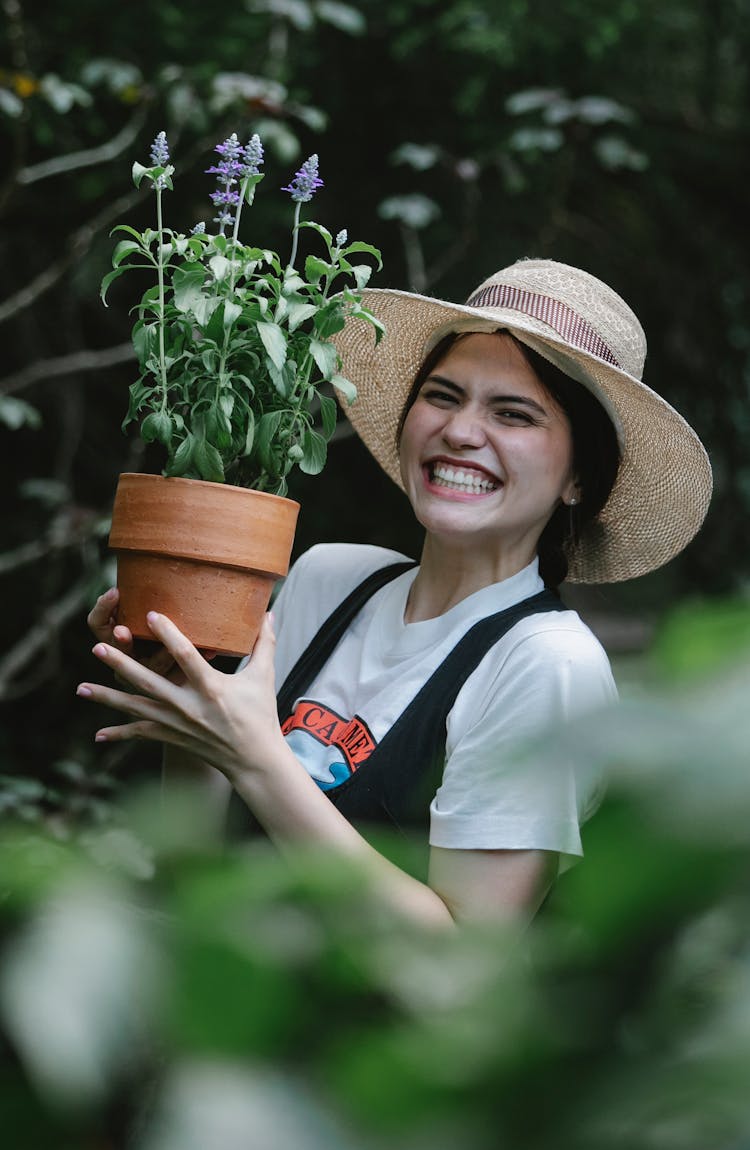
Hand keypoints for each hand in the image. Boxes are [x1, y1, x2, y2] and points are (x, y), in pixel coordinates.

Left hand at [77, 611, 282, 782]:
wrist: (254, 759)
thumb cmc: (260, 714)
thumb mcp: (264, 677)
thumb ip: (264, 644)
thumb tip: (270, 613)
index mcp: (212, 688)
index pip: (186, 656)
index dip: (168, 634)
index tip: (150, 615)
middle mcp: (190, 706)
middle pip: (148, 681)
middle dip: (121, 664)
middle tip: (97, 648)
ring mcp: (178, 724)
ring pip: (136, 708)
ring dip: (108, 698)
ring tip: (81, 688)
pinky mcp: (173, 737)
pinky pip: (142, 735)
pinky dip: (120, 735)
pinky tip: (98, 735)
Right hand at [87, 587, 210, 682]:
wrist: (196, 672)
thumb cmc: (166, 627)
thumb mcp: (152, 611)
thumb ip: (148, 592)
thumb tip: (151, 547)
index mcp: (117, 637)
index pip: (97, 623)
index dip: (103, 608)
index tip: (115, 591)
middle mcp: (126, 659)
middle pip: (116, 649)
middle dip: (120, 640)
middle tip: (121, 630)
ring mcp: (145, 677)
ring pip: (150, 666)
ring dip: (160, 655)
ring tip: (169, 648)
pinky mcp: (170, 685)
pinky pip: (179, 675)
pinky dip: (195, 660)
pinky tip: (212, 651)